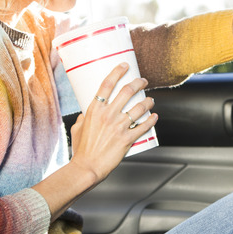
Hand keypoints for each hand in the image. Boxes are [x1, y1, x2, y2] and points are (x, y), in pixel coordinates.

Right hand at [68, 63, 157, 182]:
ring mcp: (118, 126)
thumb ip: (84, 118)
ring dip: (148, 101)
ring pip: (139, 107)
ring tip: (151, 99)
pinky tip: (155, 117)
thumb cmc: (81, 150)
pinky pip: (144, 126)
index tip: (125, 65)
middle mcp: (107, 115)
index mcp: (94, 110)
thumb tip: (87, 113)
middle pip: (127, 91)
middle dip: (138, 82)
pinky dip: (152, 120)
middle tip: (143, 81)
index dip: (117, 72)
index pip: (107, 84)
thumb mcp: (77, 128)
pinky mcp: (127, 139)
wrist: (87, 167)